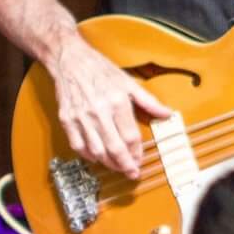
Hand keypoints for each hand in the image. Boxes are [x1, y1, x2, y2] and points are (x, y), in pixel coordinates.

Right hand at [49, 34, 171, 177]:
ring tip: (117, 167)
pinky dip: (88, 155)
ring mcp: (81, 117)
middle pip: (114, 147)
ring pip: (96, 150)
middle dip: (125, 165)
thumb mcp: (128, 82)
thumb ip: (149, 101)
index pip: (130, 136)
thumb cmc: (99, 70)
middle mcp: (98, 112)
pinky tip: (96, 157)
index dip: (137, 152)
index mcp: (116, 102)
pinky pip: (78, 145)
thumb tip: (167, 114)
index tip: (140, 160)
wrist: (70, 60)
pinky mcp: (67, 119)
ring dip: (108, 163)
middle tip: (132, 173)